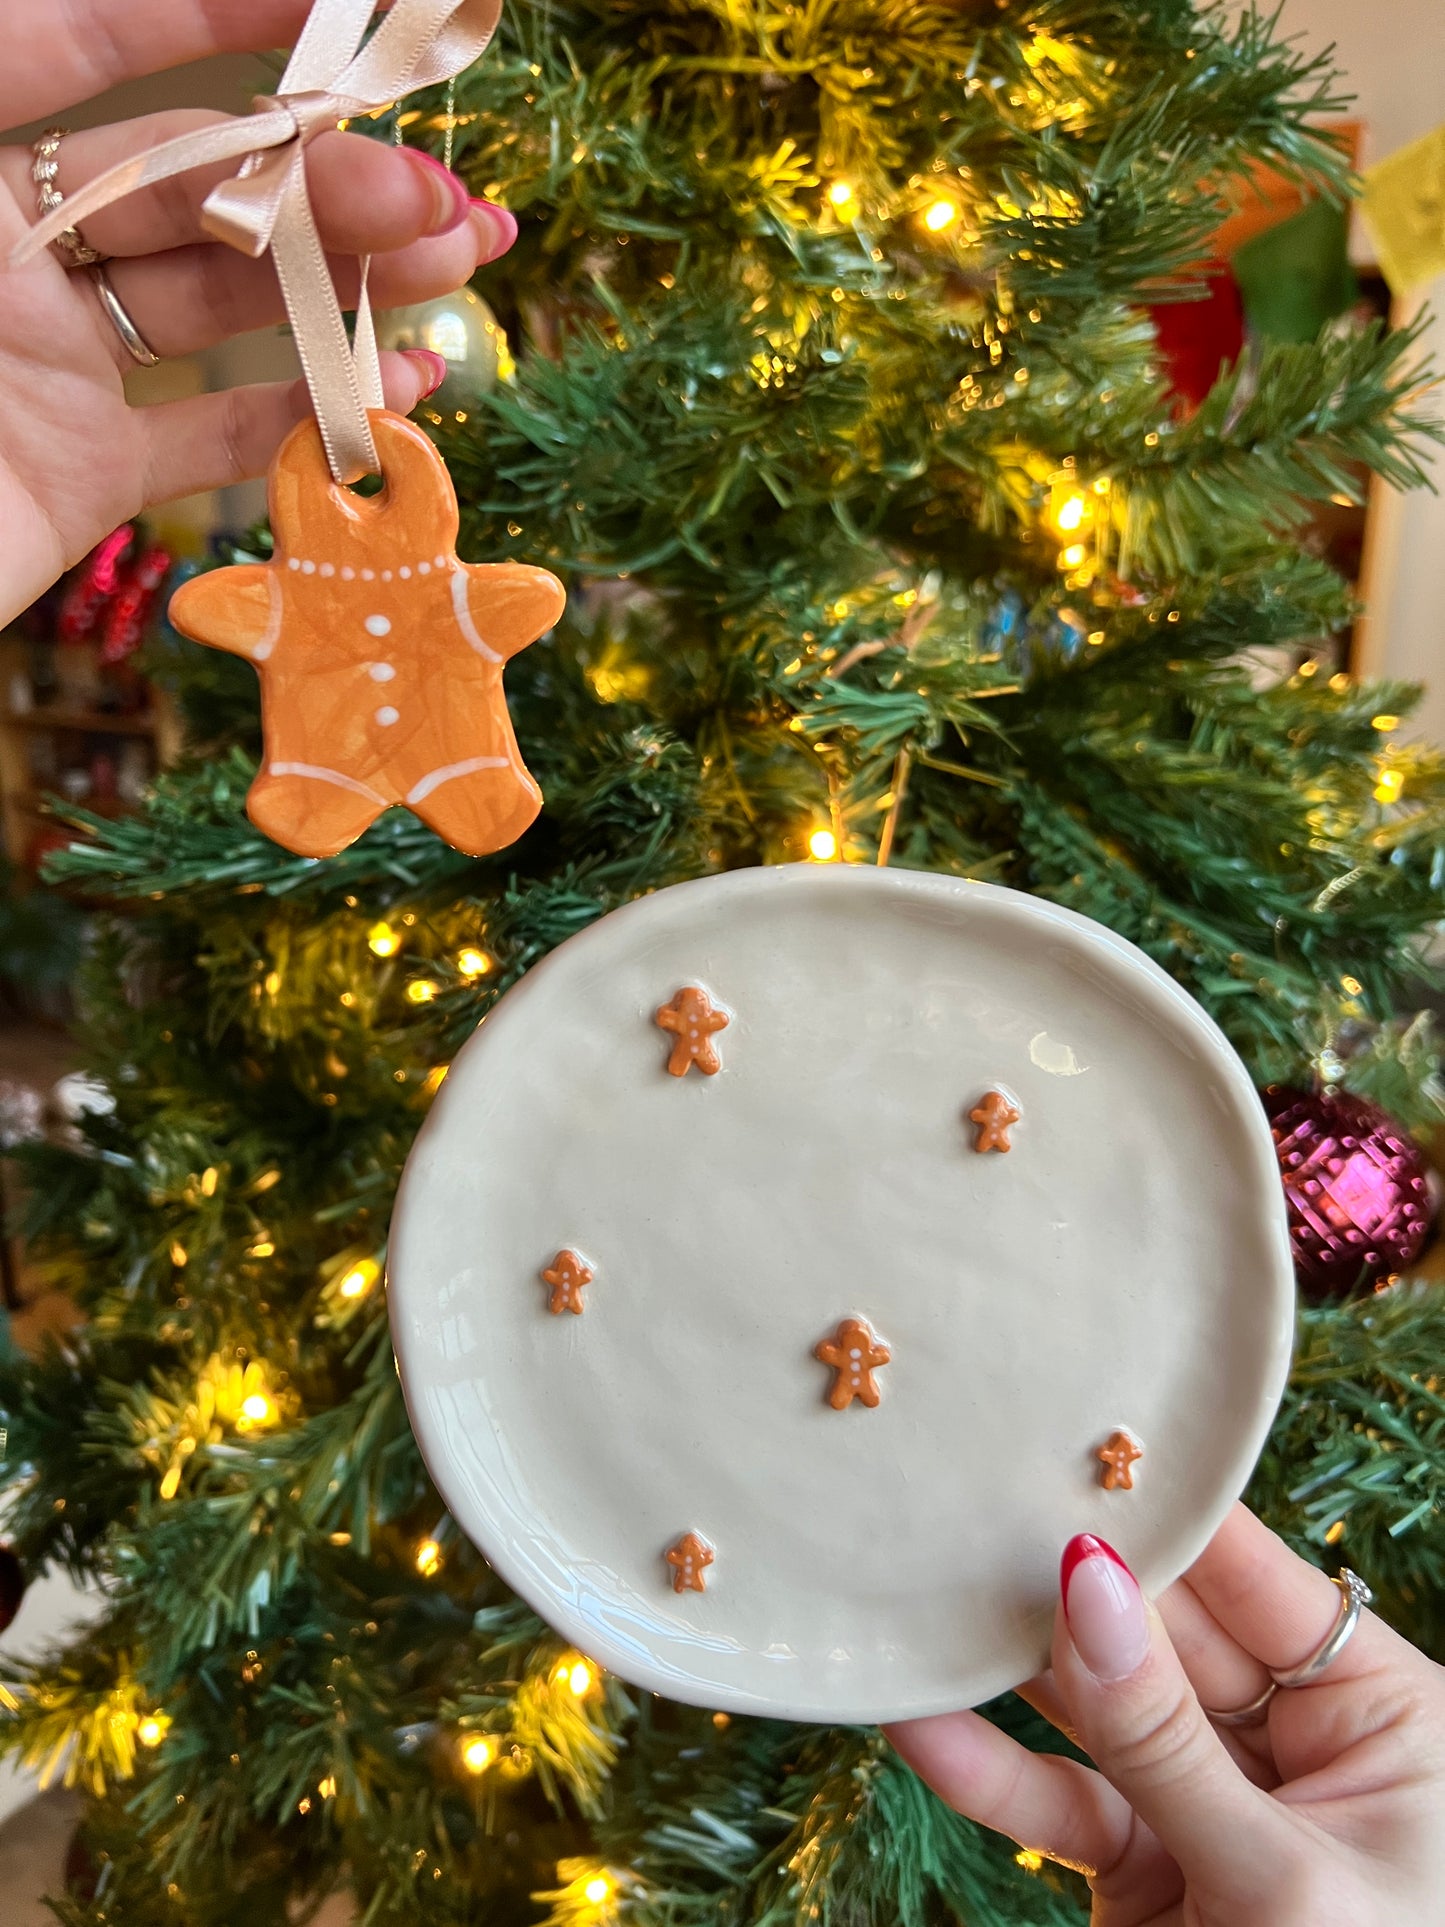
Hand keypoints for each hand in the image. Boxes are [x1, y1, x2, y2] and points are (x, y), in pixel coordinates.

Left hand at [0, 0, 513, 623]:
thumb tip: (44, 28)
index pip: (85, 50)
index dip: (204, 13)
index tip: (332, 2)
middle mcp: (6, 251)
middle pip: (194, 186)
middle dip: (328, 181)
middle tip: (440, 196)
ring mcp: (51, 364)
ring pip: (223, 301)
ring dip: (348, 283)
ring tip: (461, 260)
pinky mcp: (83, 474)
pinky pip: (212, 434)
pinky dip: (312, 416)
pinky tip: (398, 388)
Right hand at [887, 1505, 1444, 1924]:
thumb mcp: (1288, 1880)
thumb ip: (1168, 1739)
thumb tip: (1086, 1581)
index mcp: (1385, 1717)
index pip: (1257, 1579)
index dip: (1166, 1514)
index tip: (1070, 1437)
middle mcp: (1295, 1744)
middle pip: (1164, 1632)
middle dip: (1067, 1580)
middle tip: (965, 1502)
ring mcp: (1212, 1806)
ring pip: (1099, 1714)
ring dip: (1009, 1670)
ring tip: (918, 1596)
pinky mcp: (1147, 1872)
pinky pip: (1065, 1802)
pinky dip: (993, 1773)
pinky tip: (920, 1725)